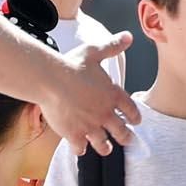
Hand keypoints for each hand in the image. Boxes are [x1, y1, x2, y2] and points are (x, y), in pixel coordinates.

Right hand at [44, 36, 139, 155]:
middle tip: (127, 139)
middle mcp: (105, 114)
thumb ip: (112, 46)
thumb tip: (128, 37)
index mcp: (113, 96)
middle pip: (122, 132)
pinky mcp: (74, 134)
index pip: (131, 110)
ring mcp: (90, 126)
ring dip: (105, 147)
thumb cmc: (71, 65)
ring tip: (106, 148)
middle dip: (125, 137)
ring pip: (104, 144)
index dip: (135, 117)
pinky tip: (79, 147)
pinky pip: (81, 148)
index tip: (136, 121)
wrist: (50, 79)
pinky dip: (81, 149)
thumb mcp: (94, 52)